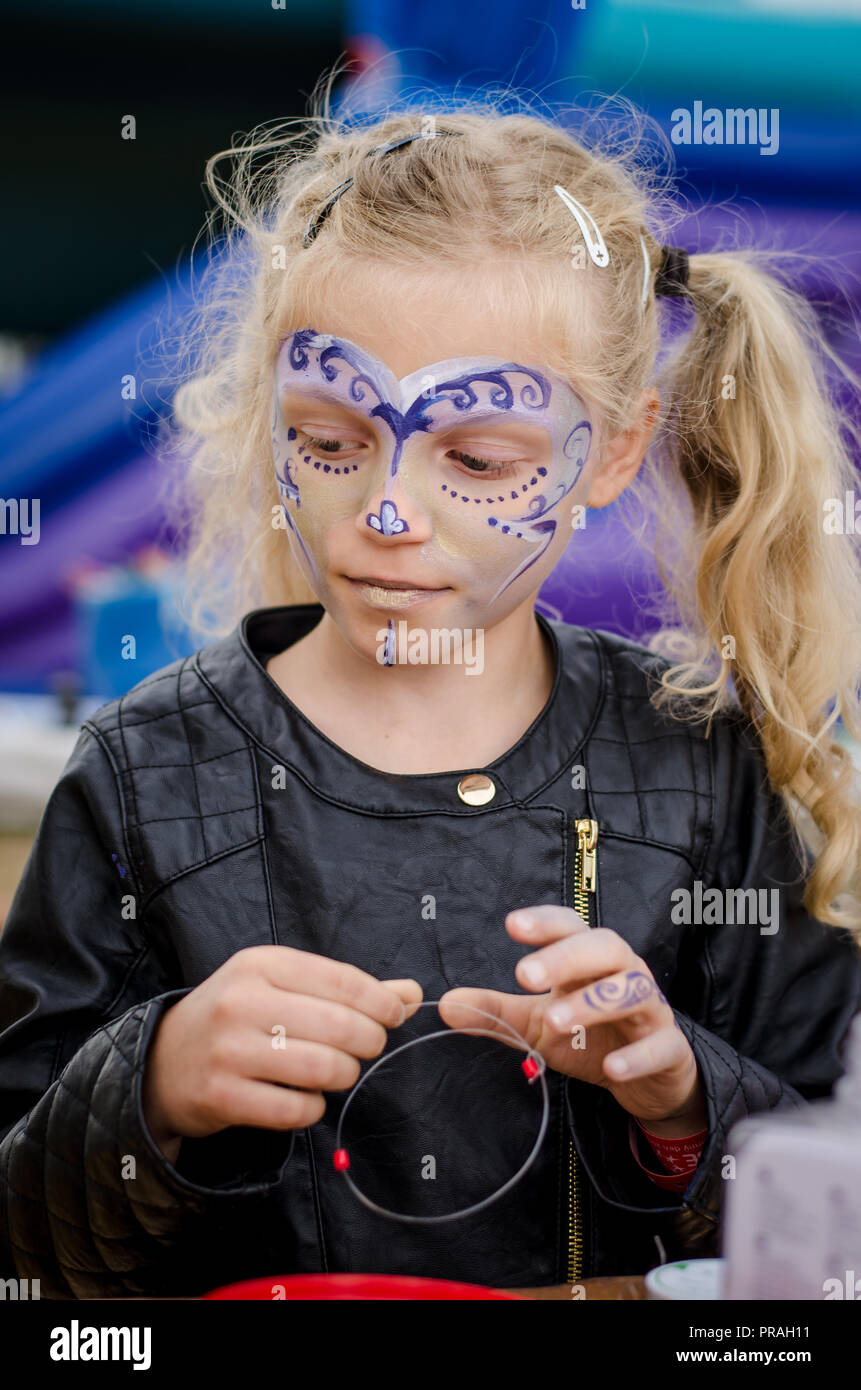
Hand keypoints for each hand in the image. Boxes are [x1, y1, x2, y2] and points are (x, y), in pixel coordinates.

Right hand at [142, 945, 422, 1159]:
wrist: (163, 1060)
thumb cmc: (238, 1017)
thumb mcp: (283, 986)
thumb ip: (347, 990)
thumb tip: (411, 994)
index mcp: (261, 964)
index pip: (341, 980)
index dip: (380, 1002)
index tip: (394, 1015)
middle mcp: (242, 1002)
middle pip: (339, 1027)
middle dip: (368, 1042)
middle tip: (367, 1048)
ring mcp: (228, 1051)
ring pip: (322, 1069)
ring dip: (344, 1075)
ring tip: (338, 1072)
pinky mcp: (221, 1096)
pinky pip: (295, 1110)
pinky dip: (313, 1108)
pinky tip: (305, 1098)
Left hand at [438, 905, 705, 1130]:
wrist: (650, 1079)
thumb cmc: (591, 1037)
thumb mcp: (537, 1024)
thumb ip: (496, 1012)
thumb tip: (444, 1004)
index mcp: (591, 961)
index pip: (571, 928)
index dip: (545, 923)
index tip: (512, 925)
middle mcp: (624, 975)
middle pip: (605, 948)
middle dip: (566, 957)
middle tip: (524, 975)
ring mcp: (652, 1010)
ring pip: (633, 991)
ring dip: (594, 1003)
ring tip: (555, 1021)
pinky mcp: (669, 1050)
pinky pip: (660, 1046)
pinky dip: (637, 1055)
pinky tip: (612, 1067)